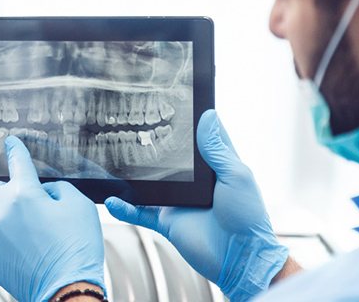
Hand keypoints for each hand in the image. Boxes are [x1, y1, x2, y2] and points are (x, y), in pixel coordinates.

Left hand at [0, 136, 104, 301]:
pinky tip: (10, 245)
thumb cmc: (76, 249)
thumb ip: (58, 189)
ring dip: (1, 216)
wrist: (67, 287)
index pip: (18, 162)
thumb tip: (45, 192)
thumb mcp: (79, 206)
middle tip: (30, 206)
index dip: (16, 150)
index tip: (11, 143)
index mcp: (25, 194)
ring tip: (24, 232)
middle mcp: (2, 211)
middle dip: (10, 192)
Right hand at [105, 110, 287, 300]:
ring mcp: (178, 201)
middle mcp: (194, 182)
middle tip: (134, 125)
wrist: (240, 258)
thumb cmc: (247, 216)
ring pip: (150, 184)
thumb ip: (217, 148)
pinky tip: (112, 200)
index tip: (174, 101)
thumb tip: (208, 115)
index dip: (189, 122)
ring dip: (133, 175)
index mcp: (214, 167)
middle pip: (170, 159)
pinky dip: (125, 207)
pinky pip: (141, 212)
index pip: (200, 138)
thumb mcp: (236, 175)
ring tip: (113, 159)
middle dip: (153, 145)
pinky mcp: (167, 221)